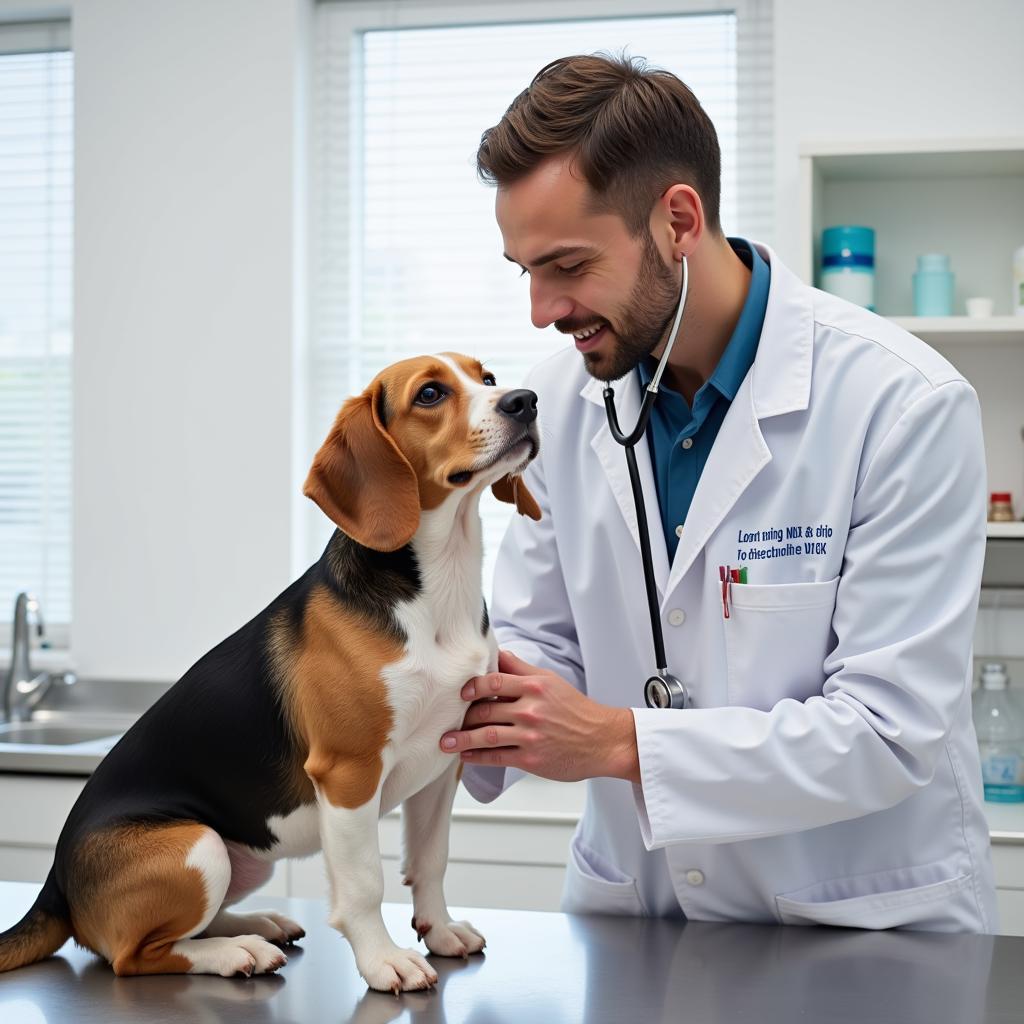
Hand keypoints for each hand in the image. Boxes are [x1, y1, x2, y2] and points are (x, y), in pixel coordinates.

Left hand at [439, 649, 639, 782]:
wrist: (602, 740)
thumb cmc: (577, 710)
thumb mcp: (551, 681)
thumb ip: (522, 669)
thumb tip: (498, 655)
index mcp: (535, 687)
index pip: (494, 682)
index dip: (472, 687)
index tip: (460, 693)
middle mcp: (531, 710)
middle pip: (485, 710)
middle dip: (462, 716)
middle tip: (445, 719)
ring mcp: (530, 736)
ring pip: (485, 736)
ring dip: (461, 740)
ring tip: (445, 742)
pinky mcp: (531, 759)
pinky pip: (496, 757)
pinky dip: (477, 757)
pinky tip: (466, 757)